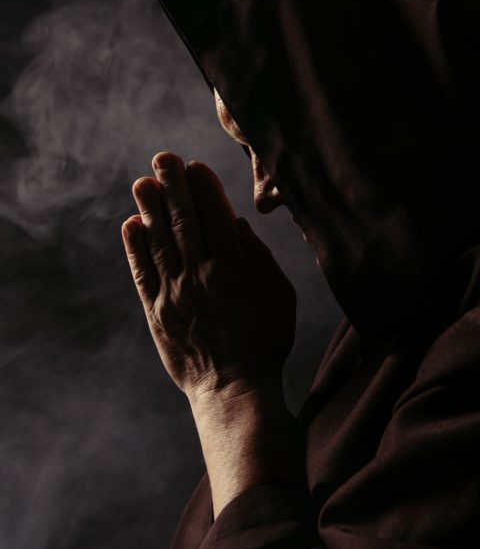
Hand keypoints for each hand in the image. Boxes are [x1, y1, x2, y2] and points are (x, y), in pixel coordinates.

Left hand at [121, 152, 296, 403]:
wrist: (234, 390)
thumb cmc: (266, 342)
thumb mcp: (280, 298)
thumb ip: (258, 259)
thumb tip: (235, 224)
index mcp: (233, 270)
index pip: (215, 217)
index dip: (203, 188)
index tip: (194, 166)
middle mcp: (200, 276)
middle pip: (184, 222)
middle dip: (173, 186)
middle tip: (163, 158)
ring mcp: (175, 294)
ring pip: (159, 242)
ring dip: (149, 209)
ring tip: (142, 182)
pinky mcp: (157, 313)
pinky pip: (143, 274)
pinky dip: (135, 248)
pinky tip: (130, 225)